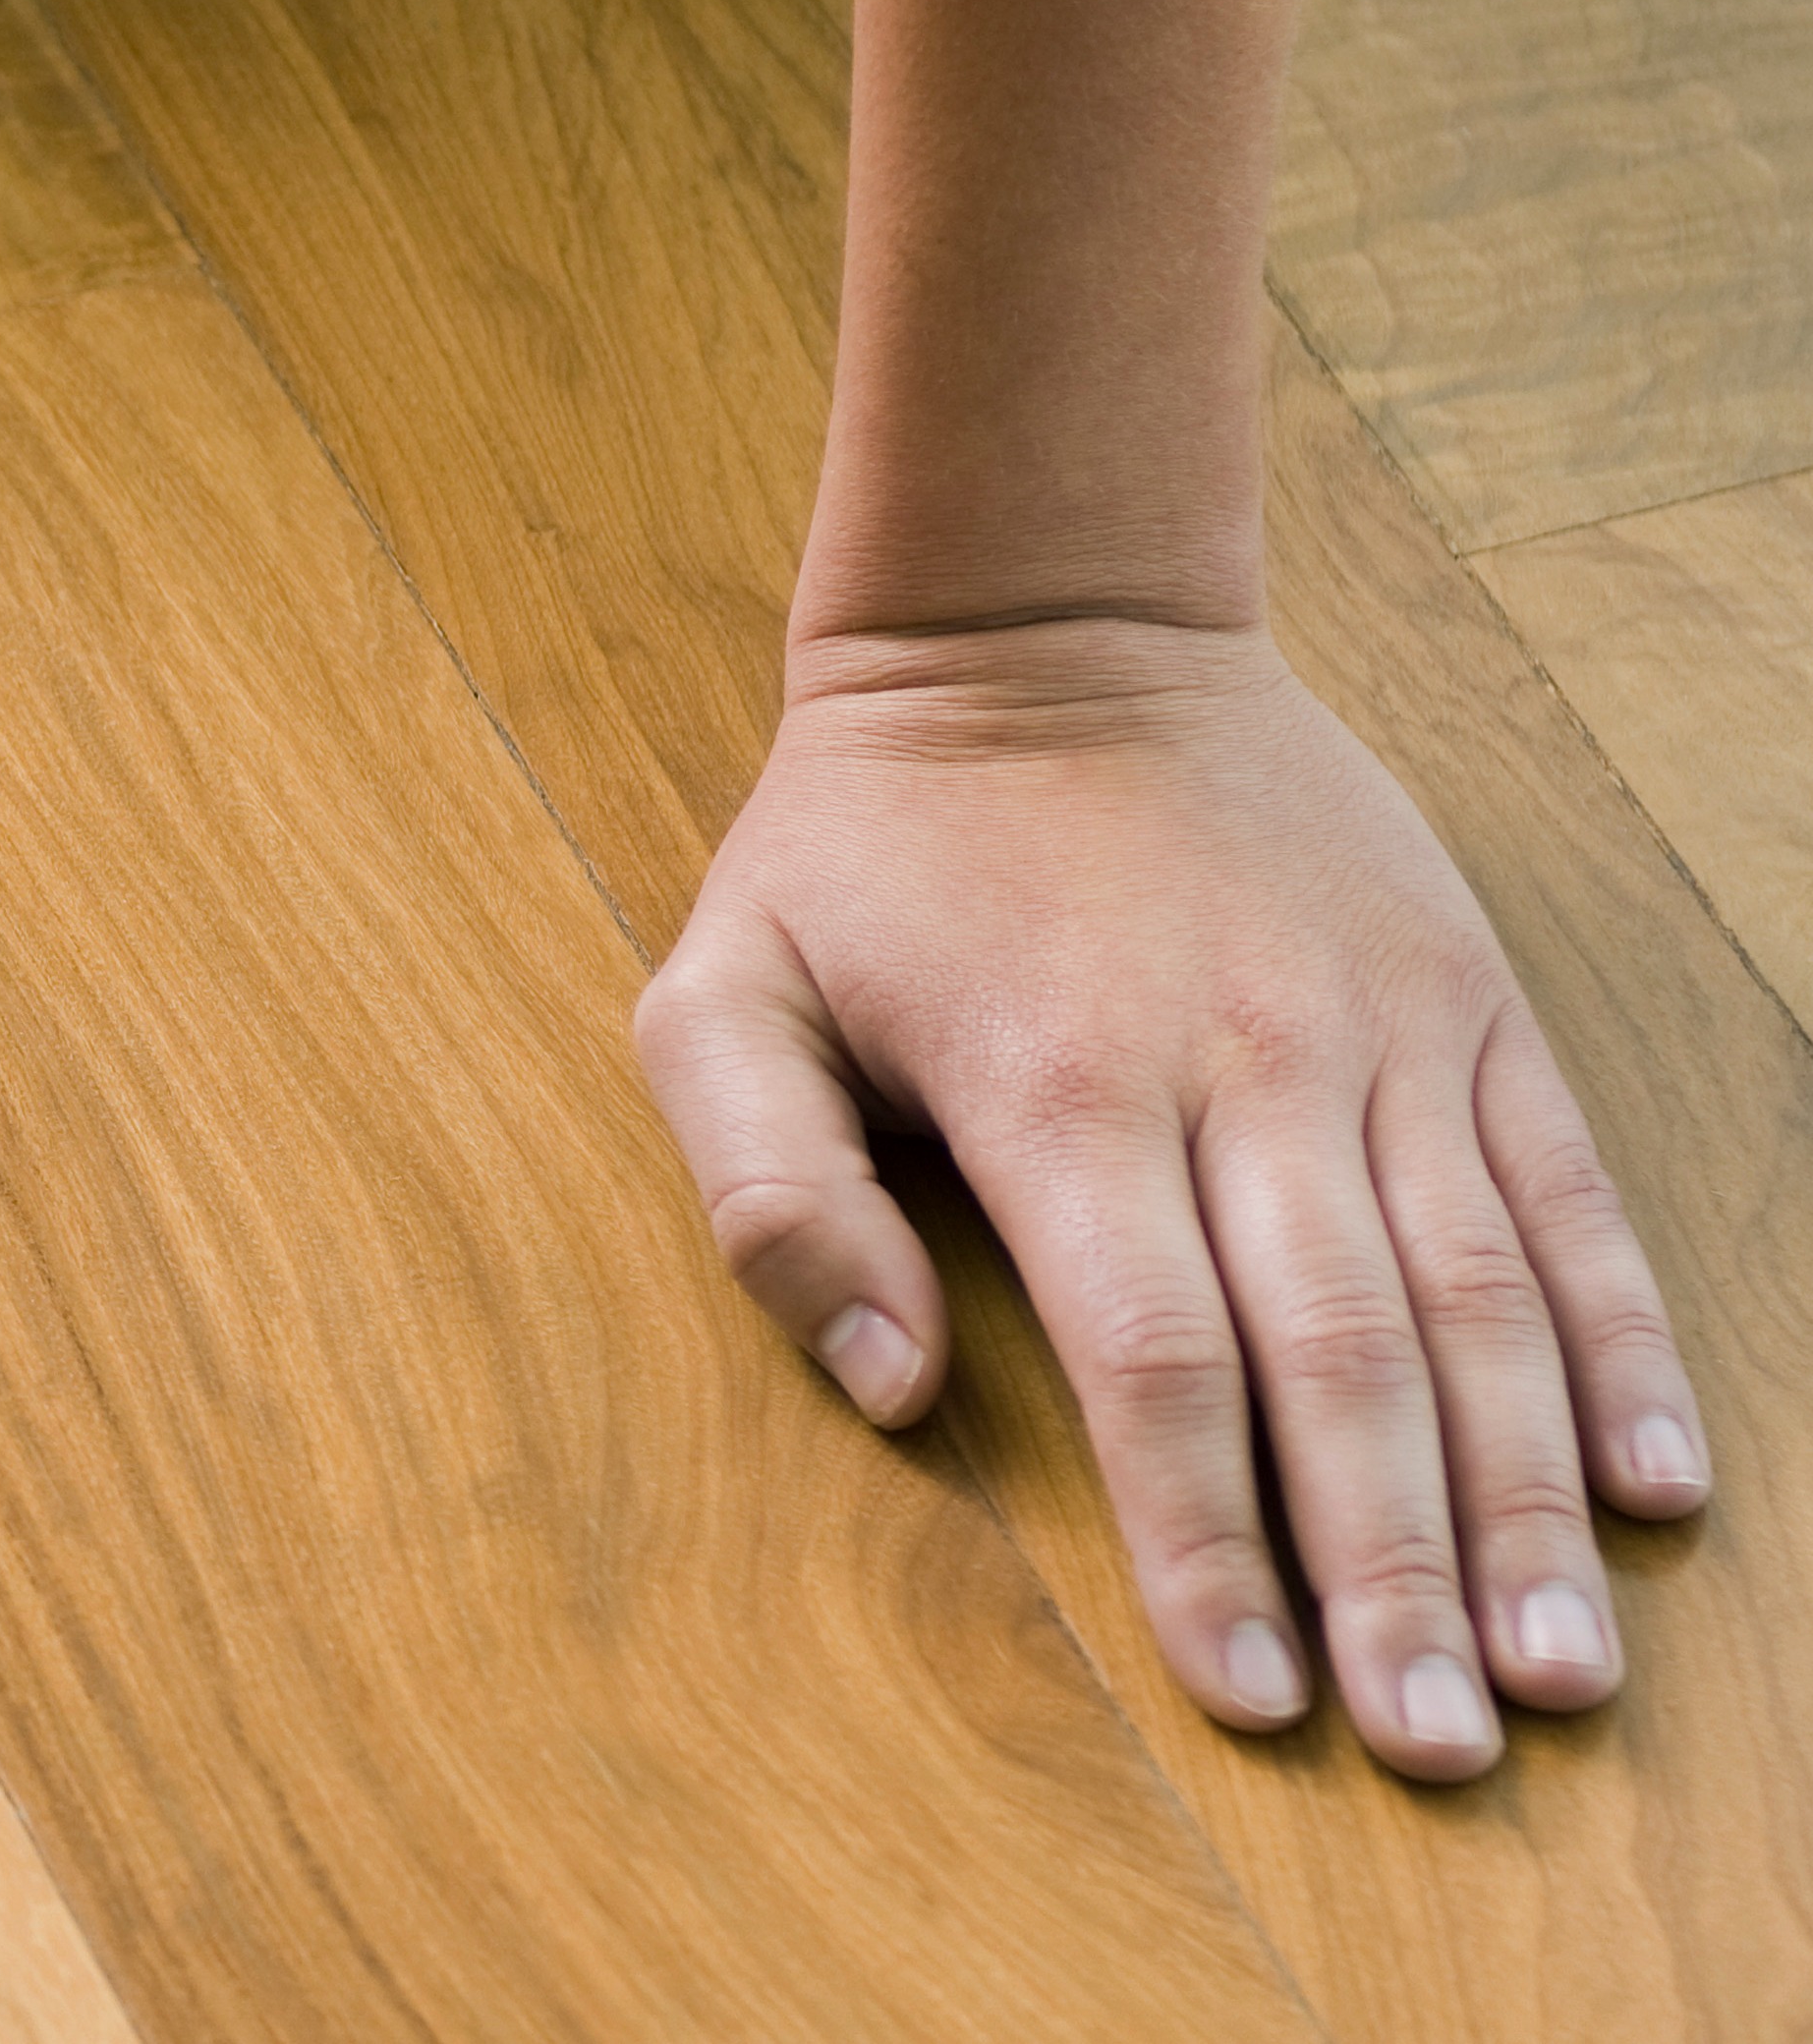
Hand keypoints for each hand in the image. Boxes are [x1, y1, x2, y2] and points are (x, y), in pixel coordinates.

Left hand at [634, 617, 1710, 1781]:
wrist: (1042, 627)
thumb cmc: (864, 845)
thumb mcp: (720, 989)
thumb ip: (765, 1195)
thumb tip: (888, 1388)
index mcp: (1056, 1089)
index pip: (1159, 1366)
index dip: (1211, 1542)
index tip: (1254, 1700)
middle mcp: (1243, 1065)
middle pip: (1341, 1366)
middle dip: (1392, 1574)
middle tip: (1441, 1749)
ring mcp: (1375, 1030)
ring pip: (1479, 1302)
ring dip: (1526, 1500)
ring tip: (1562, 1668)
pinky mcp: (1466, 998)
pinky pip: (1564, 1193)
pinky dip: (1621, 1346)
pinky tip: (1656, 1487)